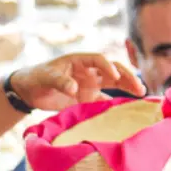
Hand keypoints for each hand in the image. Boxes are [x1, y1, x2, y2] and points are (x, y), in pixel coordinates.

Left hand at [11, 54, 144, 111]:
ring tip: (141, 95)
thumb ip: (60, 81)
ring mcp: (90, 85)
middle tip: (139, 88)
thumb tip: (75, 88)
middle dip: (127, 77)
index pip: (99, 60)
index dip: (107, 67)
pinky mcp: (87, 99)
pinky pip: (104, 101)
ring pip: (113, 84)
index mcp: (80, 60)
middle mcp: (89, 71)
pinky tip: (126, 110)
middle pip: (113, 71)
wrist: (29, 91)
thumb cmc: (37, 77)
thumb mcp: (46, 77)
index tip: (112, 76)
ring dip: (127, 88)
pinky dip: (114, 105)